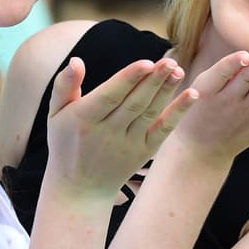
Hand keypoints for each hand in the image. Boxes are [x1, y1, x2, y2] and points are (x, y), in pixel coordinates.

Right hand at [45, 56, 191, 202]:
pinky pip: (163, 130)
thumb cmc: (66, 143)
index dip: (128, 79)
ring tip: (178, 70)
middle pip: (134, 103)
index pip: (109, 97)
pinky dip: (178, 112)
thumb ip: (65, 85)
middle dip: (153, 81)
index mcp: (84, 120)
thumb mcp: (55, 114)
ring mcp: (128, 144)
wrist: (80, 188)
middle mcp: (107, 133)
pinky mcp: (144, 151)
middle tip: (170, 62)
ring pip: (150, 113)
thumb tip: (76, 60)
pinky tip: (192, 94)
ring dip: (166, 91)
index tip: (147, 62)